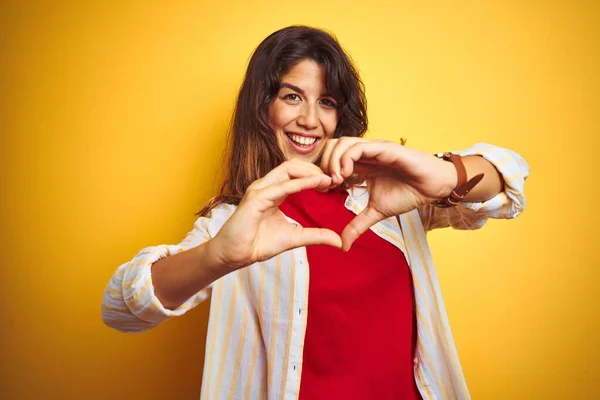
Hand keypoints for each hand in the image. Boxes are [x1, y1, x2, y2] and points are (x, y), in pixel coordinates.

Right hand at [209, 159, 342, 268]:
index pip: (296, 173)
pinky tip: (316, 183)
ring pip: (288, 169)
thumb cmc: (257, 244)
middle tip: (334, 179)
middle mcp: (266, 186)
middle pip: (294, 165)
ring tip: (328, 180)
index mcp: (274, 191)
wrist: (235, 255)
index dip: (315, 175)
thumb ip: (316, 235)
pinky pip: (282, 186)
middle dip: (315, 169)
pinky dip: (301, 182)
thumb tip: (339, 241)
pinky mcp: (256, 198)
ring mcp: (260, 190)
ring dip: (310, 172)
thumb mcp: (295, 238)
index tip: (333, 184)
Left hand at [320, 137, 456, 249]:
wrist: (433, 188)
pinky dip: (346, 159)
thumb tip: (343, 245)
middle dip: (323, 164)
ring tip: (336, 180)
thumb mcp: (376, 212)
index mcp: (361, 165)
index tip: (323, 189)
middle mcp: (365, 154)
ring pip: (342, 143)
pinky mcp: (384, 148)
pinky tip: (346, 175)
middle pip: (332, 146)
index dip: (322, 171)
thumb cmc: (408, 194)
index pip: (332, 158)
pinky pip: (359, 147)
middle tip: (327, 184)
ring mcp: (374, 149)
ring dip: (333, 161)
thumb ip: (358, 225)